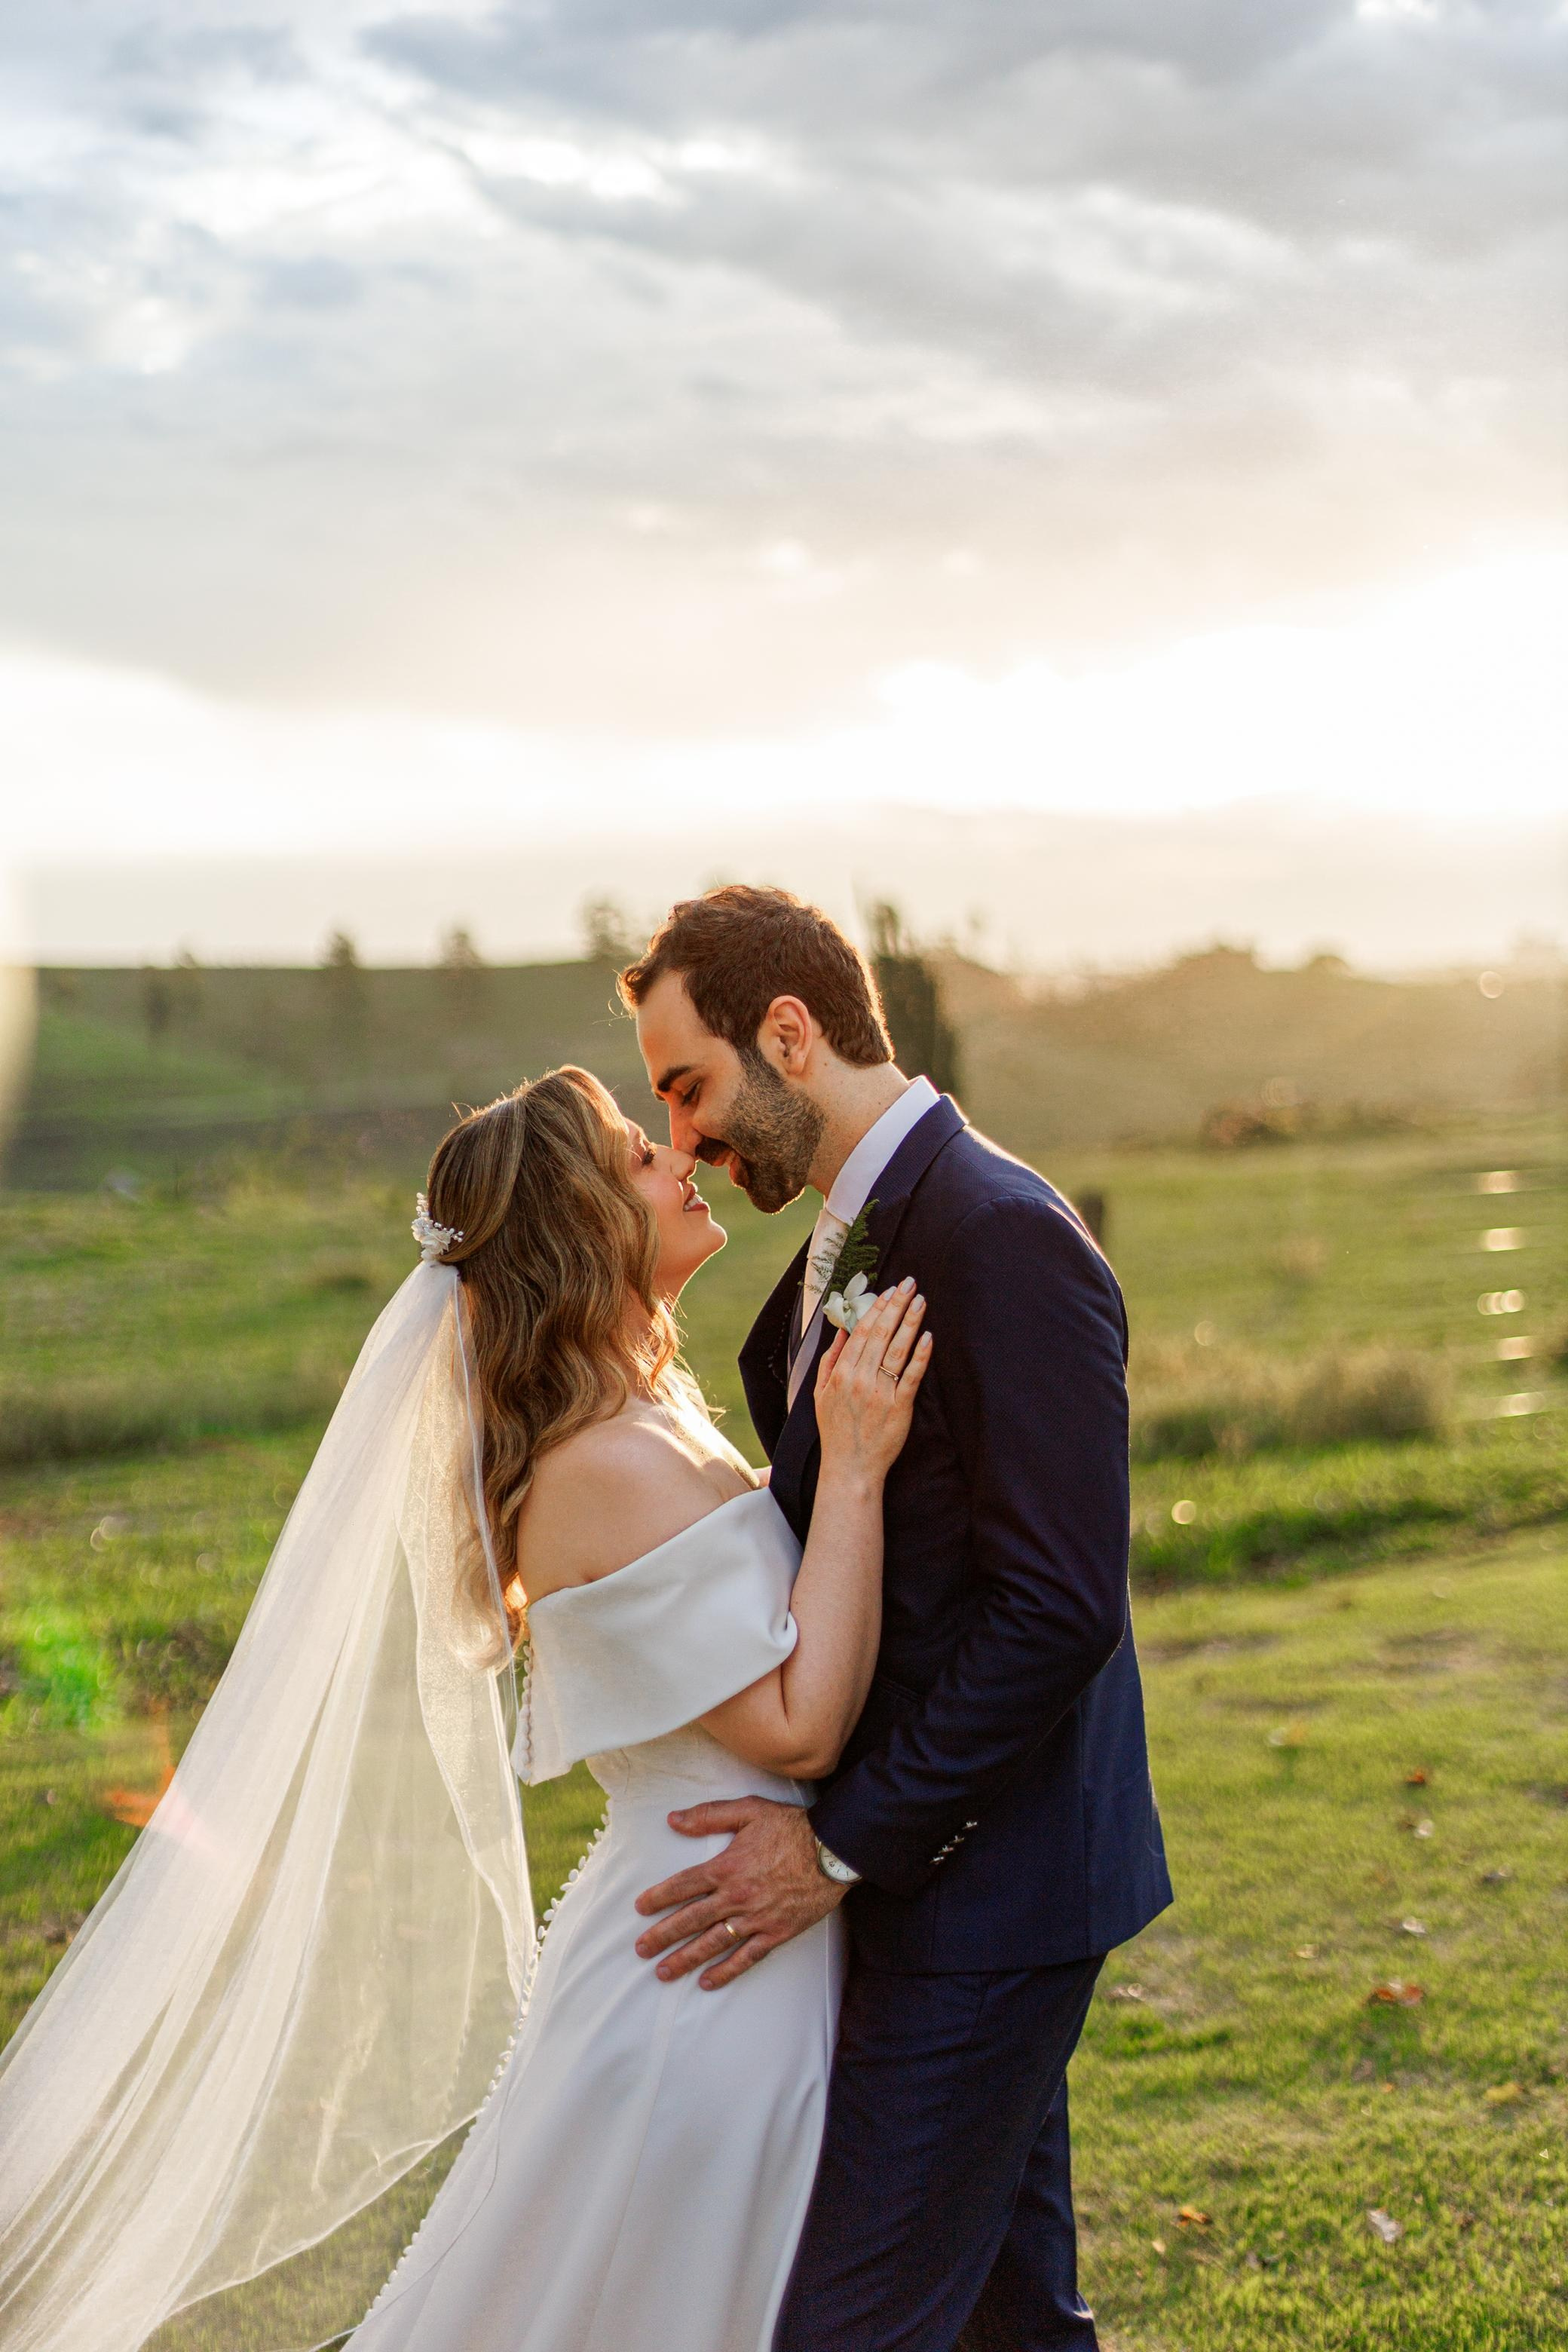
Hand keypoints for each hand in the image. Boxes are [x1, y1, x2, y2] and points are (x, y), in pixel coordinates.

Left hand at [633, 1797, 843, 1989]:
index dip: (658, 1897)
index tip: (640, 1908)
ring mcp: (755, 1918)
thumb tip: (673, 1820)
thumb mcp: (749, 1810)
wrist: (833, 1850)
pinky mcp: (776, 1933)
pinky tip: (708, 1981)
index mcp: (726, 1866)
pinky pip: (746, 1957)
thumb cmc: (791, 1827)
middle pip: (690, 1919)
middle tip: (640, 1950)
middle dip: (662, 1936)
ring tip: (663, 1972)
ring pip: (713, 1943)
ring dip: (685, 1959)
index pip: (682, 1885)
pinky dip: (726, 1971)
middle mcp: (736, 1896)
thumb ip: (709, 1815)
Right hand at [814, 1278, 930, 1481]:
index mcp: (841, 1373)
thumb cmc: (836, 1431)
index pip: (861, 1332)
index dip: (877, 1308)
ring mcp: (880, 1392)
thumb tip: (841, 1331)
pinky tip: (928, 1337)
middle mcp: (860, 1379)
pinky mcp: (899, 1407)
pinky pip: (912, 1376)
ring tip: (920, 1301)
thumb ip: (830, 1360)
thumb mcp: (820, 1393)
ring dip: (910, 1322)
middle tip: (909, 1284)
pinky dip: (920, 1355)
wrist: (850, 1467)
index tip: (888, 1291)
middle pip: (881, 1334)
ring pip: (897, 1349)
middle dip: (896, 1305)